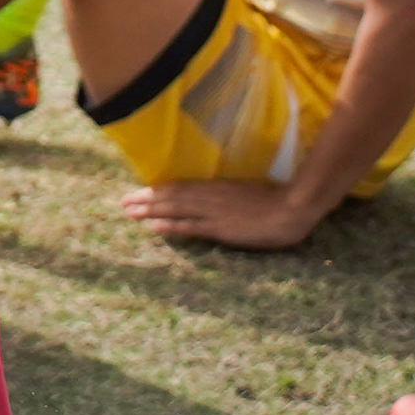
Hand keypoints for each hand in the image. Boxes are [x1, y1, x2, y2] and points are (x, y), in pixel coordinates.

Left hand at [123, 179, 323, 248]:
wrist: (292, 207)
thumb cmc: (275, 199)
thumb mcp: (246, 191)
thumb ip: (227, 194)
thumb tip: (215, 198)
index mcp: (216, 186)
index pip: (180, 186)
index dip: (158, 190)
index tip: (140, 191)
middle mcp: (209, 196)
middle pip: (171, 196)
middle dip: (145, 200)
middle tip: (123, 202)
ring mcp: (213, 212)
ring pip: (174, 209)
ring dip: (150, 211)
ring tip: (129, 213)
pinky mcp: (221, 228)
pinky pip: (190, 227)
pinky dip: (170, 226)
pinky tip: (154, 227)